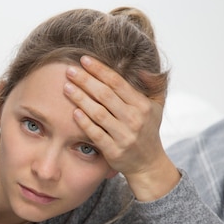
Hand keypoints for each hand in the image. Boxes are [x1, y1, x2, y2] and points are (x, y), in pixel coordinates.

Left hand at [64, 56, 179, 200]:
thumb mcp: (156, 107)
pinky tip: (73, 112)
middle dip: (86, 81)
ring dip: (81, 99)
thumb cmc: (148, 131)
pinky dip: (84, 122)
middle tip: (70, 71)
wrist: (148, 164)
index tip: (84, 60)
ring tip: (67, 87)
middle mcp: (134, 119)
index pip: (118, 83)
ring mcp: (124, 136)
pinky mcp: (114, 150)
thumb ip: (153, 86)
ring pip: (99, 113)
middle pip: (105, 95)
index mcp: (143, 105)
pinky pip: (96, 134)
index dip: (100, 70)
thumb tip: (143, 68)